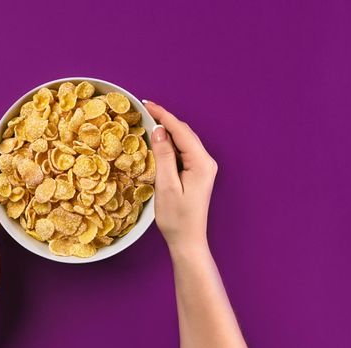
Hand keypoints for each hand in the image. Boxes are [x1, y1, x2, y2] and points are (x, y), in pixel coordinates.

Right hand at [145, 101, 217, 250]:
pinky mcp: (197, 174)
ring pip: (184, 140)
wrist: (188, 240)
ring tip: (149, 121)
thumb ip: (164, 156)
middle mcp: (206, 162)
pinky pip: (183, 151)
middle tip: (144, 110)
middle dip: (165, 120)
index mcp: (201, 163)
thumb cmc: (176, 218)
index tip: (147, 104)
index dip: (163, 115)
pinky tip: (159, 141)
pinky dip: (170, 143)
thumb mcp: (166, 186)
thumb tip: (158, 131)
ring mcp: (203, 167)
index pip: (180, 131)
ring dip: (167, 130)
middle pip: (184, 132)